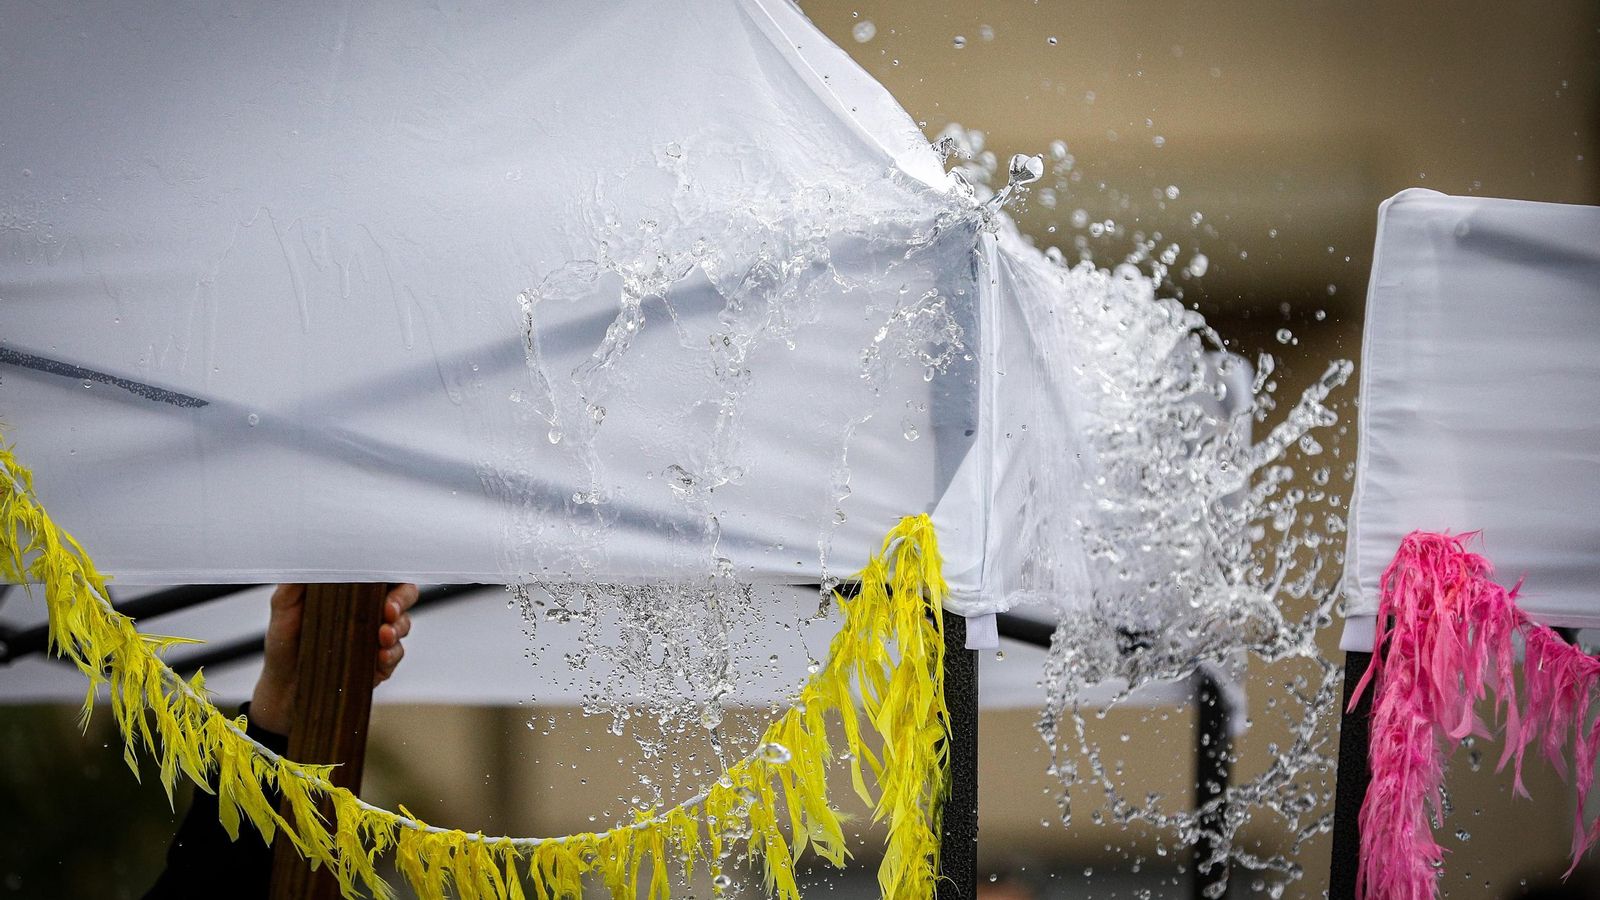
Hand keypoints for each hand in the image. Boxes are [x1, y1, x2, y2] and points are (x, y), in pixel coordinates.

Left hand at [249, 583, 418, 735]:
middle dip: (402, 601)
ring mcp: (376, 639)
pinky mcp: (378, 665)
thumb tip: (305, 561)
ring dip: (398, 628)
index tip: (384, 581)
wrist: (282, 687)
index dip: (390, 574)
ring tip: (382, 636)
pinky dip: (391, 655)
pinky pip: (395, 656)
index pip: (381, 574)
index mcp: (352, 593)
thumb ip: (292, 586)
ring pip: (403, 625)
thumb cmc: (284, 644)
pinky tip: (379, 658)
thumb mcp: (283, 609)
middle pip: (403, 596)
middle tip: (388, 611)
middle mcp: (368, 612)